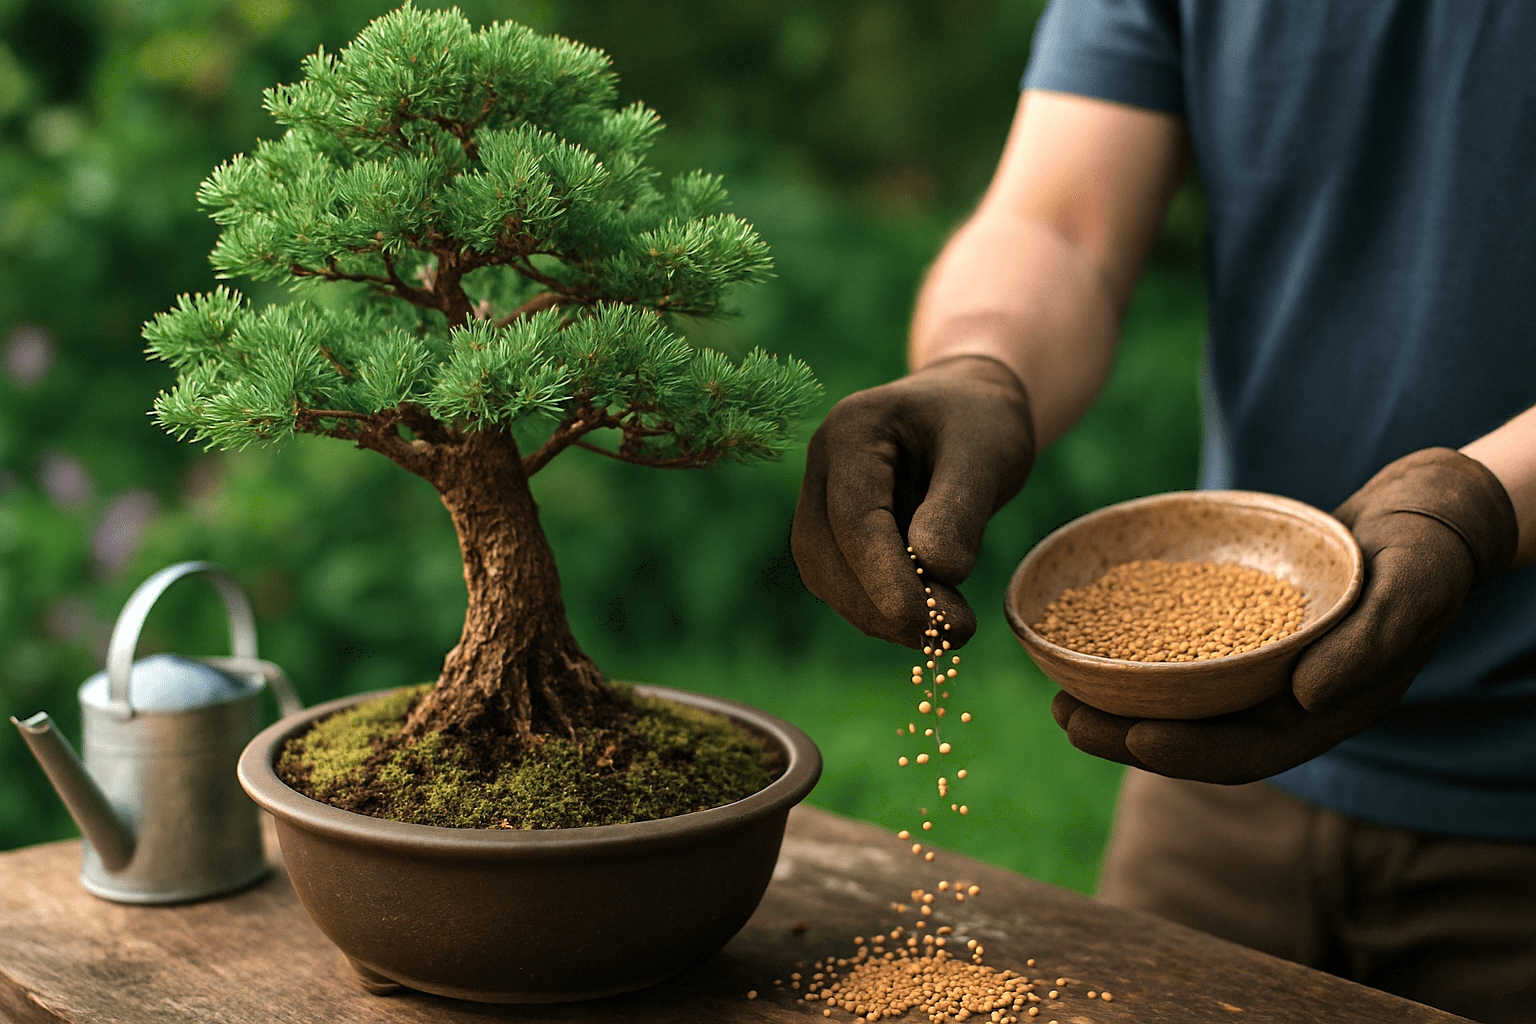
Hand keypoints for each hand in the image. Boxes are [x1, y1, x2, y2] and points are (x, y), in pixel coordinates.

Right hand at [791, 355, 1034, 648]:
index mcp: (851, 431)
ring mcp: (819, 497)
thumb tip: (937, 571)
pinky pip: (841, 580)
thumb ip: (960, 507)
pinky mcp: (832, 530)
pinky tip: (928, 617)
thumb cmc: (982, 422)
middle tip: (949, 637)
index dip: (884, 577)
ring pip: (825, 575)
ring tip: (944, 630)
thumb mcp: (988, 453)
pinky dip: (879, 608)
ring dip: (876, 614)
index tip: (932, 622)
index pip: (852, 517)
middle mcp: (821, 463)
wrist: (969, 408)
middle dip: (878, 605)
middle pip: (825, 553)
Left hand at [1052, 447, 1519, 782]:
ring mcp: (1266, 671)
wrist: (1429, 512)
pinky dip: (1140, 661)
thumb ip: (1371, 642)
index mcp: (1332, 707)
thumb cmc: (1431, 546)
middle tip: (1065, 718)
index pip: (1251, 750)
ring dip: (1123, 707)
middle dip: (1130, 737)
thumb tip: (1306, 699)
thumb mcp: (1416, 584)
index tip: (1134, 740)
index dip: (1191, 753)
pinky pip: (1185, 659)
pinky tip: (1090, 644)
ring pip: (1185, 704)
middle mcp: (1291, 700)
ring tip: (1060, 696)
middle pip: (1201, 736)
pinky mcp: (1246, 635)